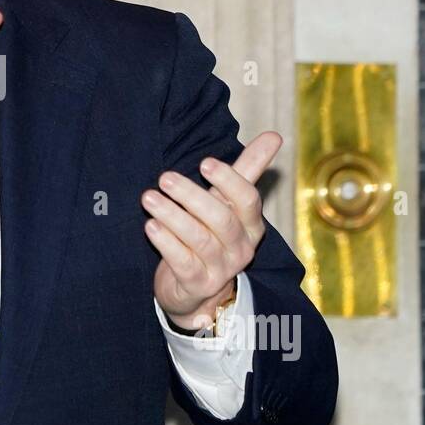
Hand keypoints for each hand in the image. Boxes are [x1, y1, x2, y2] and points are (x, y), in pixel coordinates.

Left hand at [142, 131, 281, 330]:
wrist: (197, 289)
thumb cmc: (212, 234)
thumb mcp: (229, 203)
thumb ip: (247, 170)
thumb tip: (275, 135)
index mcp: (251, 224)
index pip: (248, 200)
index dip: (228, 180)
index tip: (205, 162)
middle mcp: (241, 247)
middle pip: (221, 219)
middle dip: (192, 196)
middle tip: (165, 178)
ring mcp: (221, 269)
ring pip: (199, 240)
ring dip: (172, 216)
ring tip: (148, 198)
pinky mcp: (198, 285)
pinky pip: (183, 262)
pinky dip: (166, 243)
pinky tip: (150, 226)